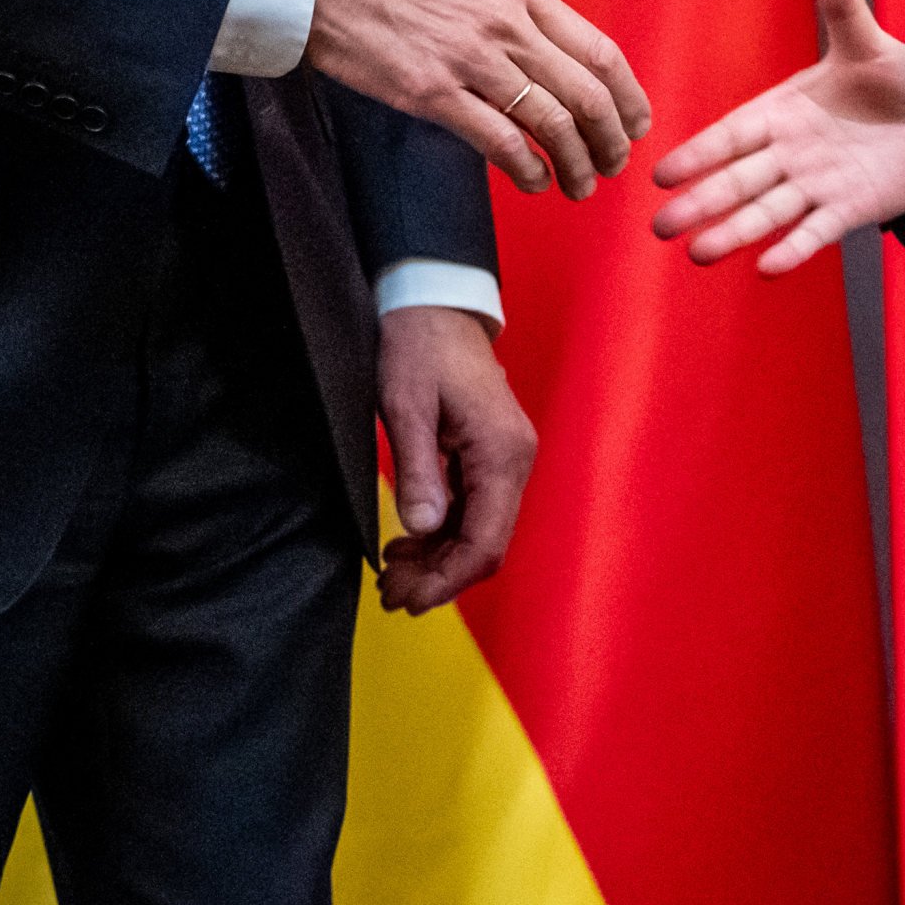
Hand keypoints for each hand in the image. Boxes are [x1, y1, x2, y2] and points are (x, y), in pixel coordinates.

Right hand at [308, 0, 648, 196]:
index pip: (598, 49)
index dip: (627, 95)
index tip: (636, 124)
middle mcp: (506, 23)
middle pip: (584, 92)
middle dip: (609, 139)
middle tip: (613, 165)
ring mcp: (470, 59)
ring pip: (549, 122)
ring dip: (574, 163)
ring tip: (579, 186)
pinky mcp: (433, 93)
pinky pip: (499, 141)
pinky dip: (526, 169)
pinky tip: (534, 182)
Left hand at [376, 305, 534, 612]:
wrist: (435, 304)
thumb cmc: (419, 346)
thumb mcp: (406, 406)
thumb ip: (417, 470)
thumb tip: (423, 529)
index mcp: (501, 452)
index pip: (485, 541)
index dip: (449, 579)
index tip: (410, 600)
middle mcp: (513, 460)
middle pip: (485, 544)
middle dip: (439, 577)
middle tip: (390, 593)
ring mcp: (504, 458)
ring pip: (478, 532)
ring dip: (437, 559)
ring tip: (391, 573)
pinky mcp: (489, 455)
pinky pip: (472, 510)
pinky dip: (441, 534)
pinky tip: (407, 544)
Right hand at [649, 0, 904, 271]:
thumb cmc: (897, 79)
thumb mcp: (868, 43)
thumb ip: (843, 9)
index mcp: (784, 111)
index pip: (732, 134)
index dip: (699, 154)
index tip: (662, 175)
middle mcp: (790, 153)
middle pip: (738, 181)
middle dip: (700, 202)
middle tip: (660, 227)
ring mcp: (816, 184)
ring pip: (766, 212)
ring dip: (733, 232)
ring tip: (697, 254)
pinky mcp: (847, 210)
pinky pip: (815, 233)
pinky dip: (793, 250)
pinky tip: (766, 268)